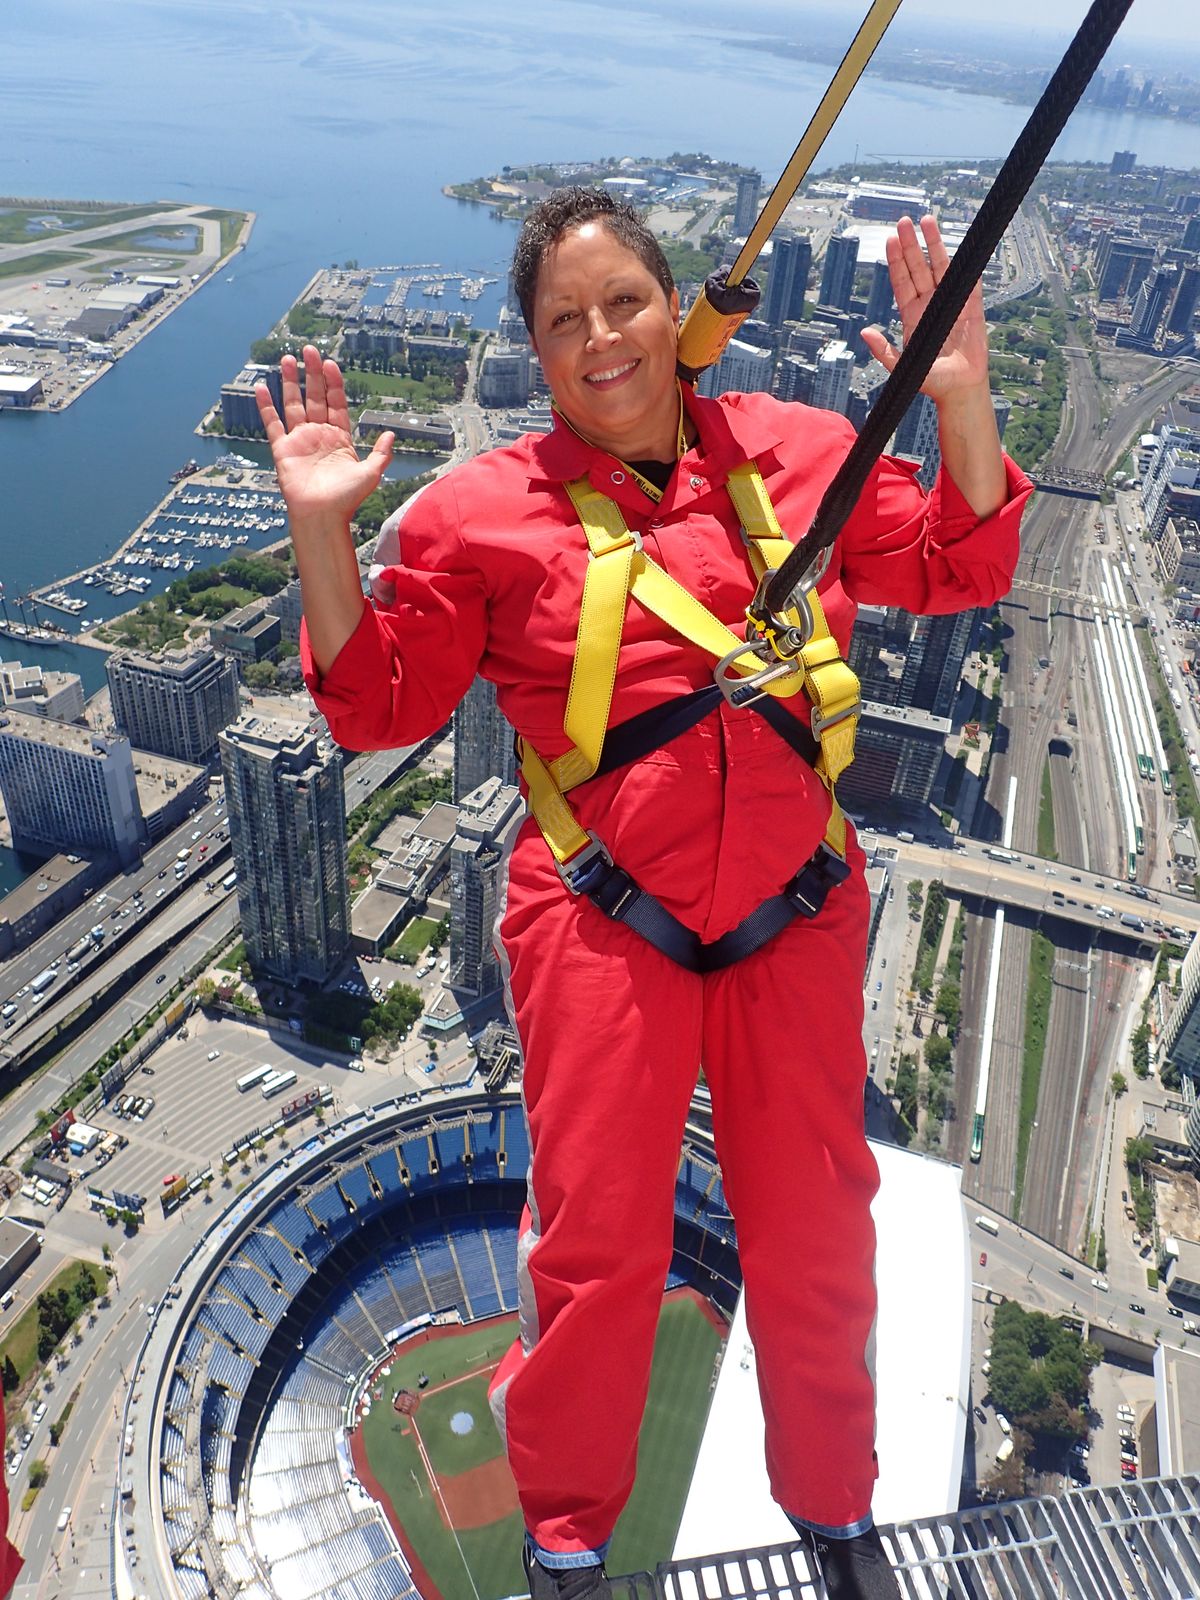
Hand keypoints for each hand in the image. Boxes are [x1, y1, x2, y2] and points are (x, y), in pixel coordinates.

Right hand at [255, 345, 393, 524]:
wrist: (322, 516)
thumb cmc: (346, 499)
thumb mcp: (371, 473)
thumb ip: (381, 453)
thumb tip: (390, 433)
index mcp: (340, 438)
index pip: (336, 402)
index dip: (333, 383)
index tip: (330, 363)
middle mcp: (319, 435)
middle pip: (314, 397)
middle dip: (312, 373)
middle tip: (309, 350)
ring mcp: (300, 440)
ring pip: (293, 404)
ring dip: (290, 382)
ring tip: (287, 359)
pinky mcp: (282, 449)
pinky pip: (272, 423)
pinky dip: (266, 406)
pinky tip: (261, 387)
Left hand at [860, 215, 990, 403]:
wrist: (958, 389)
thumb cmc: (930, 380)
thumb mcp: (901, 368)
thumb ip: (884, 351)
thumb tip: (864, 332)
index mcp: (912, 315)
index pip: (902, 281)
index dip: (896, 260)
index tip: (890, 239)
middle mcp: (929, 304)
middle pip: (918, 267)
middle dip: (911, 244)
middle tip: (904, 221)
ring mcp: (950, 302)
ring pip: (941, 266)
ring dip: (934, 244)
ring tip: (927, 221)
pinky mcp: (971, 306)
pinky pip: (968, 281)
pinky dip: (966, 265)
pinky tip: (962, 245)